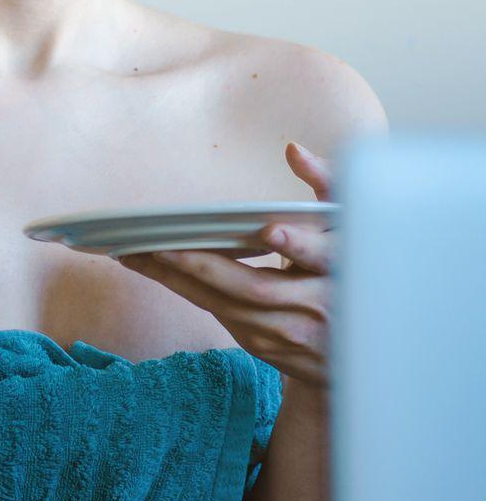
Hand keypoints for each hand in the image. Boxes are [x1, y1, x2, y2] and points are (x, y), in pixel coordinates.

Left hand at [114, 142, 333, 387]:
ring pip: (231, 310)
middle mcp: (322, 307)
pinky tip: (162, 273)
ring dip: (182, 283)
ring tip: (139, 257)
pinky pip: (226, 320)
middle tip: (158, 246)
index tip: (271, 230)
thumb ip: (327, 182)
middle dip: (204, 267)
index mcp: (345, 268)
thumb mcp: (349, 223)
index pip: (323, 256)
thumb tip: (293, 150)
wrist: (361, 346)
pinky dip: (194, 294)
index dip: (299, 244)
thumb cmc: (350, 268)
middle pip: (258, 290)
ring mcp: (295, 334)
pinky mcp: (273, 350)